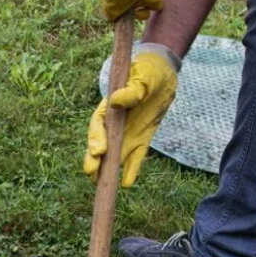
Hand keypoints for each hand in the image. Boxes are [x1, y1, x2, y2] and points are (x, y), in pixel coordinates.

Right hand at [82, 45, 178, 186]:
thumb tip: (116, 101)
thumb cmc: (148, 71)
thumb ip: (131, 90)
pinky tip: (126, 183)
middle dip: (95, 159)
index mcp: (110, 107)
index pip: (98, 125)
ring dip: (108, 169)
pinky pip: (135, 157)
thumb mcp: (143, 77)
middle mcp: (115, 123)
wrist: (163, 73)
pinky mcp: (141, 138)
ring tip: (103, 184)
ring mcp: (127, 132)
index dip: (96, 138)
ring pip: (114, 154)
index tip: (99, 150)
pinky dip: (131, 169)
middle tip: (92, 173)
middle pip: (101, 144)